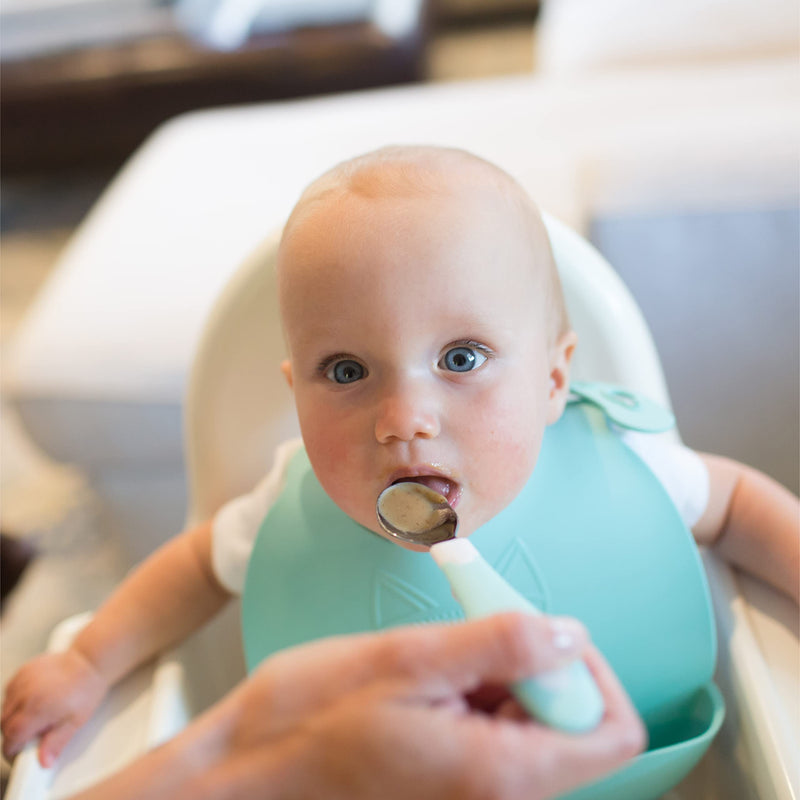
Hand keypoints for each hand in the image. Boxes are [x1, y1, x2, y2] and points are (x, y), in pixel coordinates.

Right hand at [2, 648, 108, 766]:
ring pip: (5, 709)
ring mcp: (22, 680)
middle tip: (31, 737)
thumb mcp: (75, 721)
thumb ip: (56, 742)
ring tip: (36, 717)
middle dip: (14, 735)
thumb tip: (44, 762)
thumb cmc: (86, 689)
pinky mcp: (23, 671)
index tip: (18, 756)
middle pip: (5, 724)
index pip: (11, 738)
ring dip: (14, 718)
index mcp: (37, 709)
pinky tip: (33, 700)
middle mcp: (25, 694)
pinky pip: (10, 692)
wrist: (90, 661)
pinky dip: (16, 701)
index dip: (12, 751)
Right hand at [182, 613, 645, 799]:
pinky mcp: (452, 782)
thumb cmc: (308, 719)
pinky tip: (428, 677)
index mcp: (498, 773)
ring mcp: (474, 793)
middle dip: (533, 662)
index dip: (592, 672)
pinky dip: (476, 691)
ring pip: (530, 723)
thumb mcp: (406, 660)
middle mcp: (498, 796)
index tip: (542, 630)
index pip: (610, 735)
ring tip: (437, 654)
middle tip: (471, 626)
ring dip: (499, 673)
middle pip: (571, 723)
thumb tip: (571, 635)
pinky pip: (495, 732)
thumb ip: (499, 646)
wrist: (245, 776)